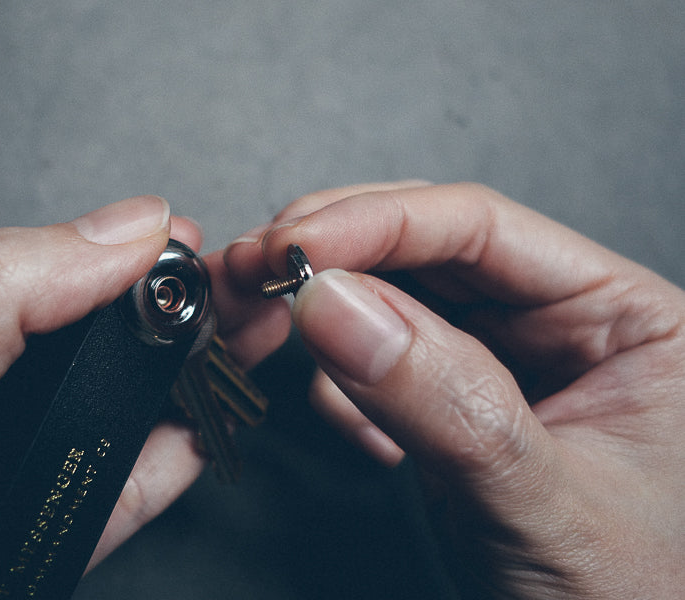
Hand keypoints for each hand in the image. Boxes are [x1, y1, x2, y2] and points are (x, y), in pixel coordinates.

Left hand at [0, 196, 287, 599]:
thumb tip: (122, 228)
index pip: (44, 280)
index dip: (129, 260)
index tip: (199, 253)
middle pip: (93, 347)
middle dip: (179, 315)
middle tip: (248, 298)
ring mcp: (2, 473)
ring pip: (114, 417)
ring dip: (188, 378)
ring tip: (245, 346)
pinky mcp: (33, 538)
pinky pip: (114, 495)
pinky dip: (169, 462)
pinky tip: (199, 433)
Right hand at [225, 182, 684, 598]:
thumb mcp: (542, 502)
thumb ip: (444, 401)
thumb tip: (336, 306)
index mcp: (621, 316)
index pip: (482, 228)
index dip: (376, 224)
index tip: (293, 246)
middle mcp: (559, 324)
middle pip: (423, 250)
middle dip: (331, 257)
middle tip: (255, 271)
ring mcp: (501, 365)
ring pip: (389, 299)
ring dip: (319, 312)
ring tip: (264, 330)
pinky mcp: (452, 407)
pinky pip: (377, 361)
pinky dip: (337, 378)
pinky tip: (348, 420)